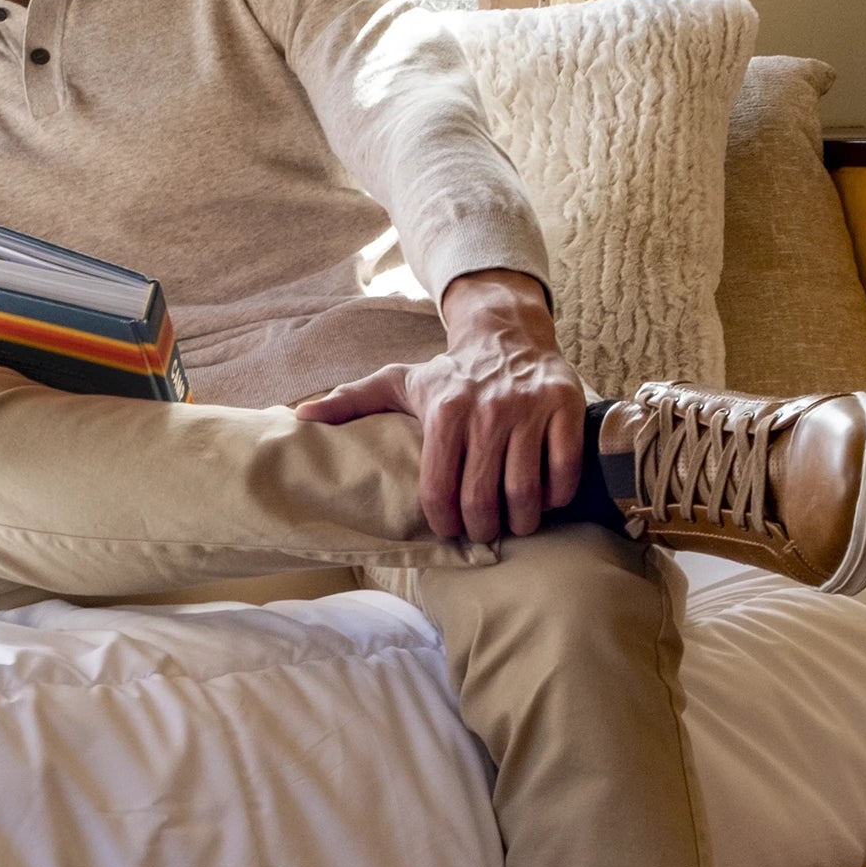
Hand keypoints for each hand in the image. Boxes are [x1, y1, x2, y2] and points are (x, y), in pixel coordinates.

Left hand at [293, 269, 584, 540]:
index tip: (449, 529)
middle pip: (481, 499)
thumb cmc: (452, 372)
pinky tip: (545, 499)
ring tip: (513, 524)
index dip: (444, 521)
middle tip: (481, 531)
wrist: (509, 334)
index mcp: (443, 410)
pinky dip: (556, 496)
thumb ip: (351, 401)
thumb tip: (299, 416)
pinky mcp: (566, 409)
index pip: (438, 489)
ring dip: (520, 521)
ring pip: (525, 493)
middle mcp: (486, 411)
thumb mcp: (399, 381)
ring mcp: (529, 410)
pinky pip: (564, 472)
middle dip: (480, 528)